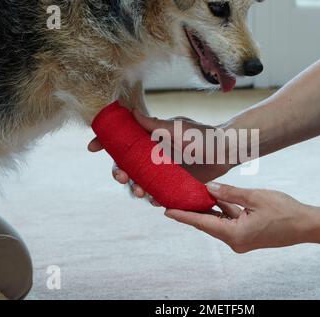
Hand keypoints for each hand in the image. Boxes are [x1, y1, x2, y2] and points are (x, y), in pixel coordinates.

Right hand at [88, 109, 234, 203]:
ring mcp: (163, 171)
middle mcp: (154, 155)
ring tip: (140, 192)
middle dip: (119, 172)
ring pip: (140, 181)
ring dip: (134, 187)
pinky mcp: (174, 184)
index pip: (124, 141)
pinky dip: (153, 197)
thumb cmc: (204, 136)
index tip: (93, 148)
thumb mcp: (178, 129)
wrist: (227, 152)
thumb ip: (155, 125)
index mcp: (152, 139)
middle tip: (122, 178)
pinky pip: (158, 193)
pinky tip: (154, 200)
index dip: (106, 143)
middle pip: (127, 165)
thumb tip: (132, 114)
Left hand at [165, 183, 312, 252]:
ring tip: (191, 196)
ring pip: (218, 222)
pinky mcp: (247, 235)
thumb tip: (209, 187)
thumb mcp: (255, 197)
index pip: (203, 223)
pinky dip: (222, 211)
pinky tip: (214, 199)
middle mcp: (235, 241)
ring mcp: (241, 239)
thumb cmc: (284, 211)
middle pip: (208, 224)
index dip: (184, 216)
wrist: (306, 226)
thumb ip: (230, 193)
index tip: (167, 211)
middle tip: (175, 199)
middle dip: (192, 212)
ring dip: (207, 210)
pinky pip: (229, 222)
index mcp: (235, 234)